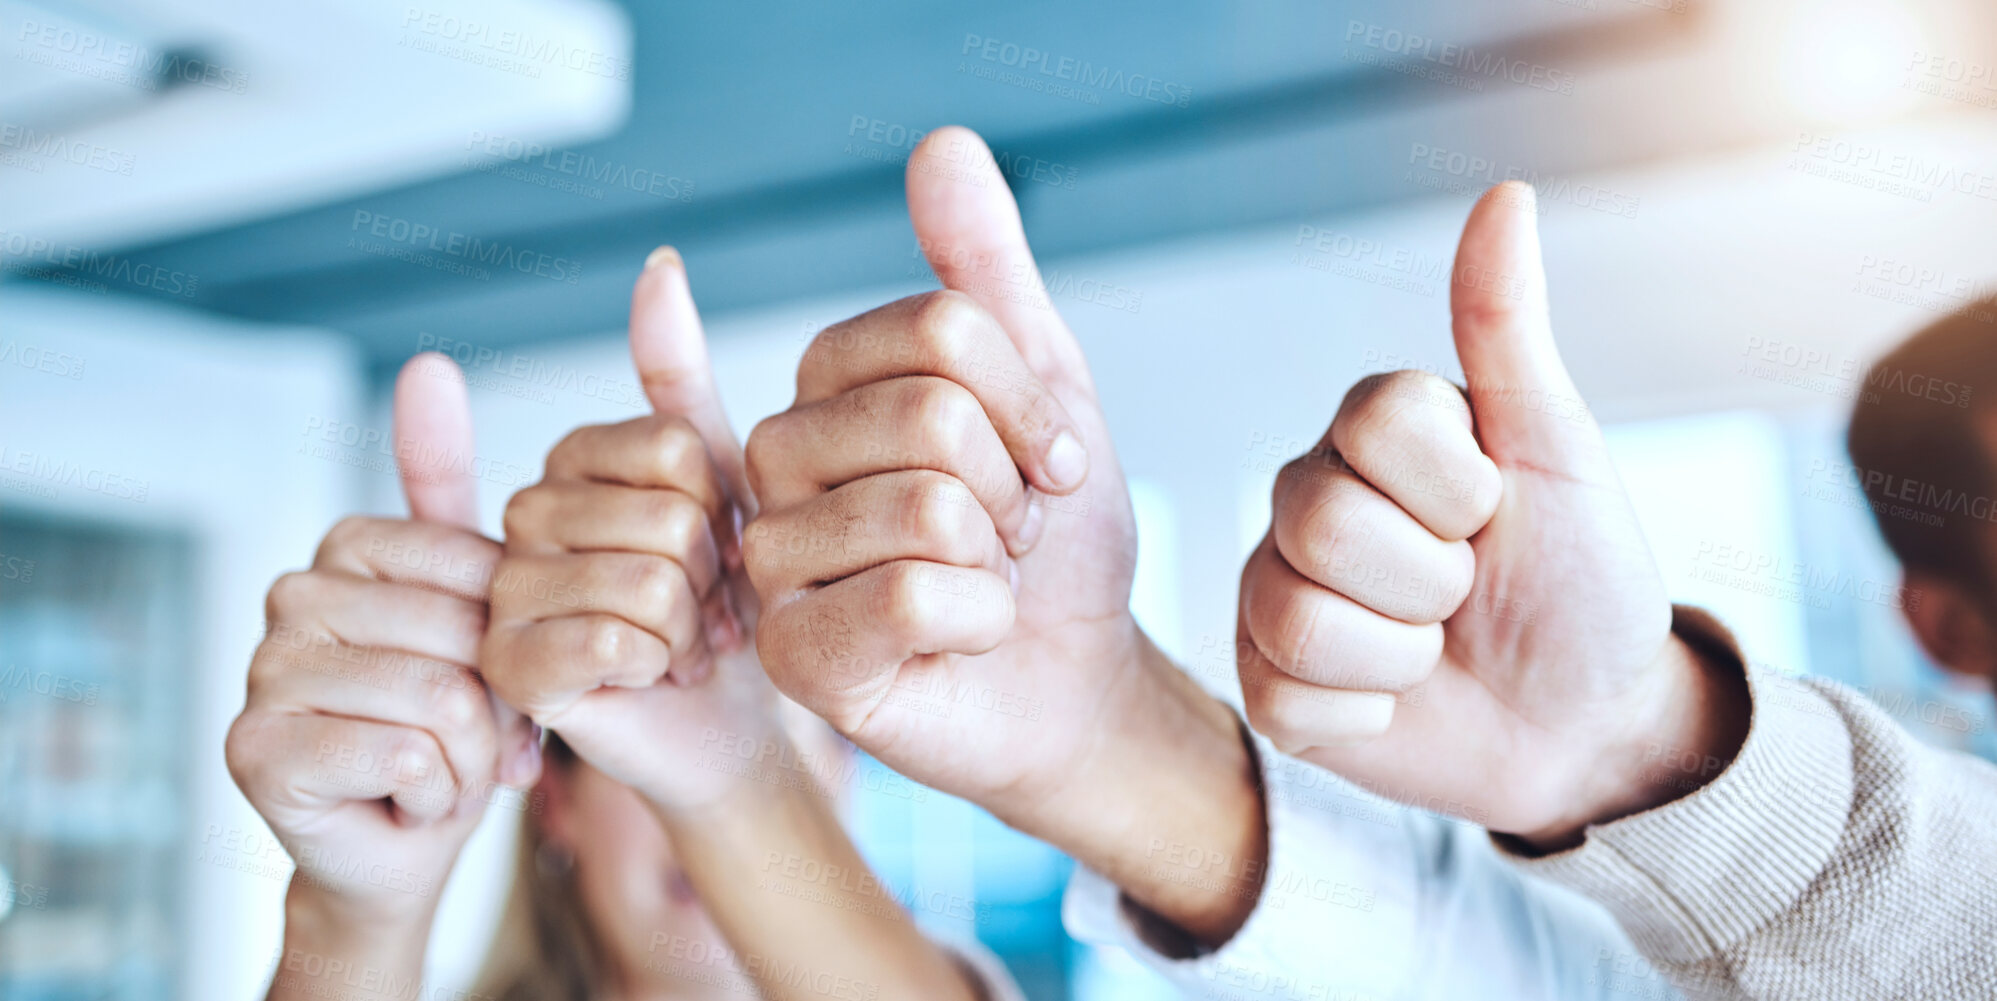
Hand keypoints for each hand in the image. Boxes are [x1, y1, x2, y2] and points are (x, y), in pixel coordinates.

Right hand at [225, 354, 540, 964]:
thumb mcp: (479, 606)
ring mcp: (260, 669)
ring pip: (442, 702)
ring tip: (440, 771)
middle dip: (496, 712)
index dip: (515, 645)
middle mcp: (290, 593)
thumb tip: (425, 362)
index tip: (490, 680)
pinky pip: (408, 756)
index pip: (485, 575)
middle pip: (465, 640)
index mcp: (348, 544)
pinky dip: (434, 795)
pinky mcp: (254, 749)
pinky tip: (405, 800)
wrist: (403, 844)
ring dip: (470, 759)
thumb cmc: (452, 724)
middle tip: (468, 743)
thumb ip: (451, 490)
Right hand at [482, 248, 777, 812]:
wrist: (725, 727)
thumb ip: (681, 383)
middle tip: (701, 616)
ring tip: (675, 650)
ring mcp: (505, 590)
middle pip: (669, 516)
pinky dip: (653, 668)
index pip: (682, 449)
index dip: (728, 514)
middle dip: (713, 581)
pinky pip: (610, 640)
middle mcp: (523, 513)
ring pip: (647, 580)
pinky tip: (642, 682)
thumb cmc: (727, 609)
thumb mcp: (723, 488)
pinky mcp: (506, 666)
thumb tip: (659, 265)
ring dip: (689, 631)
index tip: (719, 555)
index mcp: (572, 461)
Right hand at [743, 127, 1263, 943]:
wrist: (1072, 673)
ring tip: (982, 579)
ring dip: (999, 558)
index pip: (940, 330)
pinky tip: (964, 637)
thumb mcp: (1041, 387)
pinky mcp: (794, 657)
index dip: (1029, 397)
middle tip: (1010, 531)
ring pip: (925, 508)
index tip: (1048, 457)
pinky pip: (911, 599)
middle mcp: (775, 462)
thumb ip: (984, 273)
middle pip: (933, 416)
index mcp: (822, 387)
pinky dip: (983, 619)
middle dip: (1016, 487)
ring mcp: (774, 561)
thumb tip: (941, 143)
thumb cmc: (1046, 540)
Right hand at [1236, 182, 1747, 848]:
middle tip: (1468, 593)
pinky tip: (1398, 703)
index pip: (1372, 424)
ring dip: (1401, 653)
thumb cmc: (1581, 582)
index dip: (1455, 487)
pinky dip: (1366, 715)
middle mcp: (1309, 500)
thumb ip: (1505, 330)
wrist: (1587, 726)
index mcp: (1374, 435)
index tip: (1497, 511)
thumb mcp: (1559, 453)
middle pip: (1322, 521)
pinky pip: (1285, 695)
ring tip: (1434, 651)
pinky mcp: (1267, 682)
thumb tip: (1507, 195)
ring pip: (1298, 615)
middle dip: (1432, 578)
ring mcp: (1276, 590)